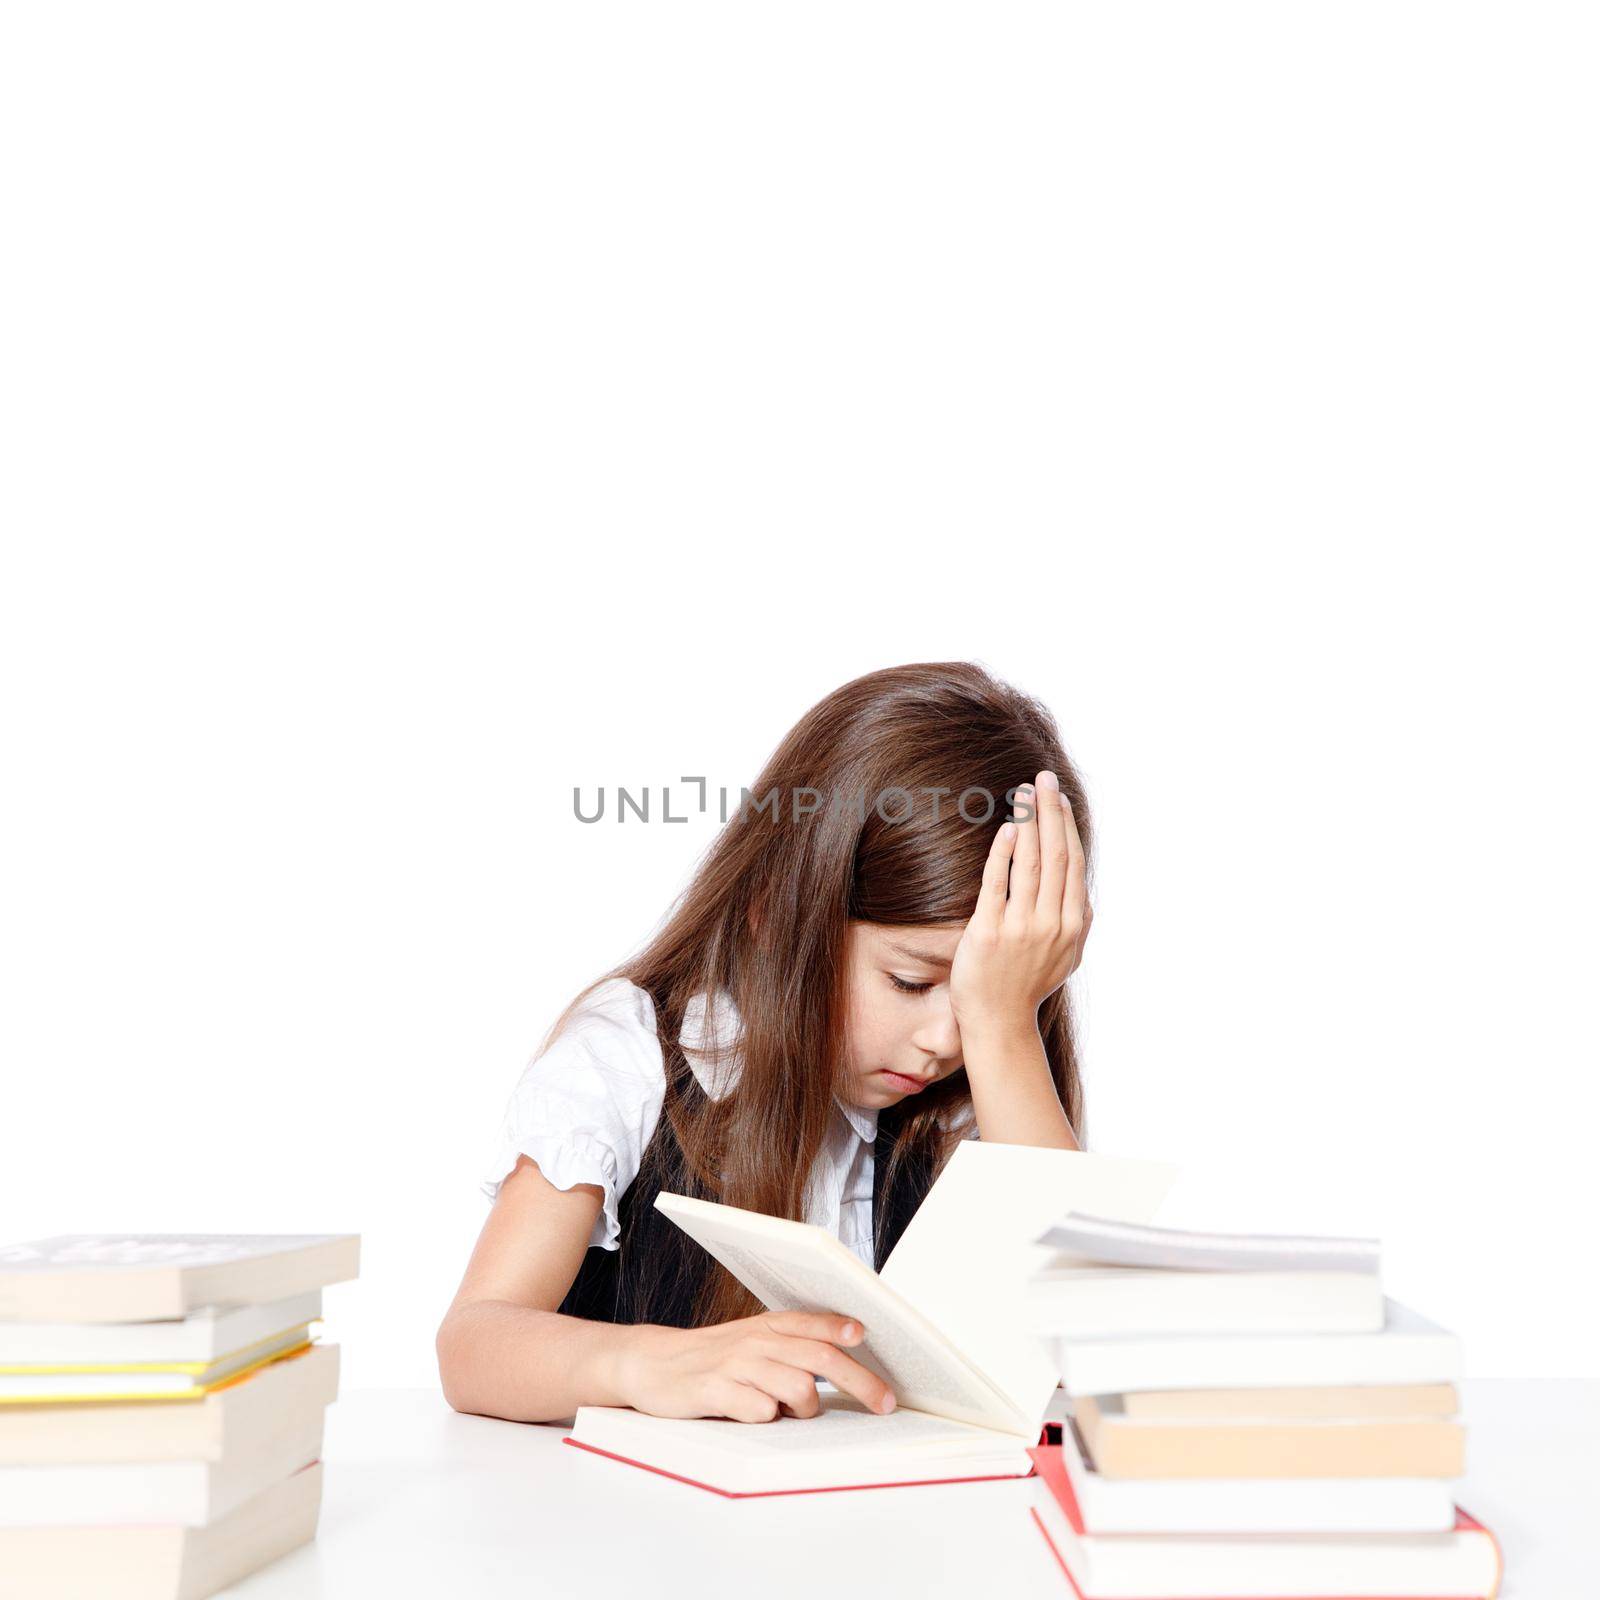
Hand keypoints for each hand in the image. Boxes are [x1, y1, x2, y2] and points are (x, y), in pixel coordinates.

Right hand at [613, 1310, 896, 1423]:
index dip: (844, 1330)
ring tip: (792, 1411)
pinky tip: (757, 1414)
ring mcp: (737, 1366)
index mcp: (769, 1325)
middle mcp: (757, 1341)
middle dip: (862, 1383)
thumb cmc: (713, 1357)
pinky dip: (769, 1418)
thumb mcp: (753, 1341)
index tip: (868, 1339)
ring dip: (807, 1408)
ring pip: (798, 1387)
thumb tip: (846, 1361)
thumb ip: (792, 1347)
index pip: (815, 1324)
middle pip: (822, 1359)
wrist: (651, 1363)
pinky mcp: (717, 1392)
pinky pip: (761, 1411)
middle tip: (884, 1404)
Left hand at [949, 768, 1091, 1032]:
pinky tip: (1005, 829)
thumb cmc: (1027, 985)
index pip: (1071, 863)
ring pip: (1029, 864)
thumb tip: (1081, 890)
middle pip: (1054, 855)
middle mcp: (1052, 924)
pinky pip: (997, 884)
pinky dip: (1002, 854)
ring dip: (1027, 824)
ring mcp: (1021, 928)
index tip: (1058, 797)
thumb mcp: (1066, 956)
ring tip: (1023, 794)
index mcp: (1073, 925)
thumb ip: (1076, 921)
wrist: (999, 1023)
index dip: (1065, 826)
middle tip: (1043, 779)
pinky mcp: (989, 932)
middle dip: (1050, 812)